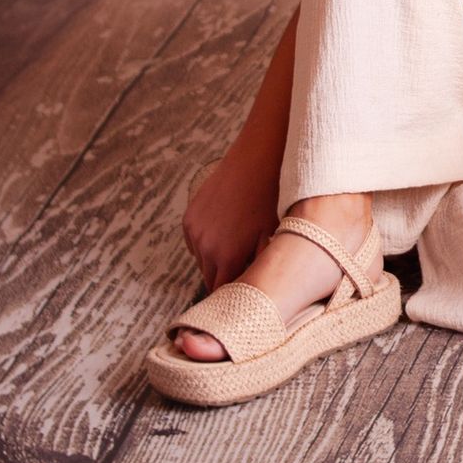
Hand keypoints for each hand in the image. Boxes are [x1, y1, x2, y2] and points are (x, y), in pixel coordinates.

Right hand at [182, 153, 279, 289]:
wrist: (257, 162)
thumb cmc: (272, 201)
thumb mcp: (273, 238)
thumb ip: (261, 270)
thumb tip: (257, 295)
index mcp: (227, 257)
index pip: (221, 295)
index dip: (233, 299)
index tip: (243, 300)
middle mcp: (205, 247)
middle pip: (210, 280)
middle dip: (225, 282)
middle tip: (244, 275)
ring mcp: (194, 231)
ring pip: (202, 261)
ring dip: (216, 262)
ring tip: (239, 248)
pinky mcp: (189, 217)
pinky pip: (195, 242)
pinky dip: (207, 244)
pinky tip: (226, 231)